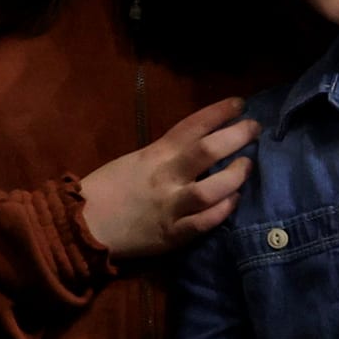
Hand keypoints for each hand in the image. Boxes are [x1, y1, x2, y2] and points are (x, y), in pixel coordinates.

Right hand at [76, 96, 259, 258]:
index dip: (217, 113)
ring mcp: (170, 206)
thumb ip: (164, 155)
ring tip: (248, 166)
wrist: (83, 222)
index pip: (190, 126)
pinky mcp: (172, 234)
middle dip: (235, 137)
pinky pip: (204, 223)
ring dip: (235, 176)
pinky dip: (222, 211)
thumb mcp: (133, 161)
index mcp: (154, 154)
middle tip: (255, 128)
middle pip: (206, 152)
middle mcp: (165, 176)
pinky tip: (234, 201)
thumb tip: (198, 149)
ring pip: (211, 190)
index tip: (239, 104)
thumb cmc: (107, 187)